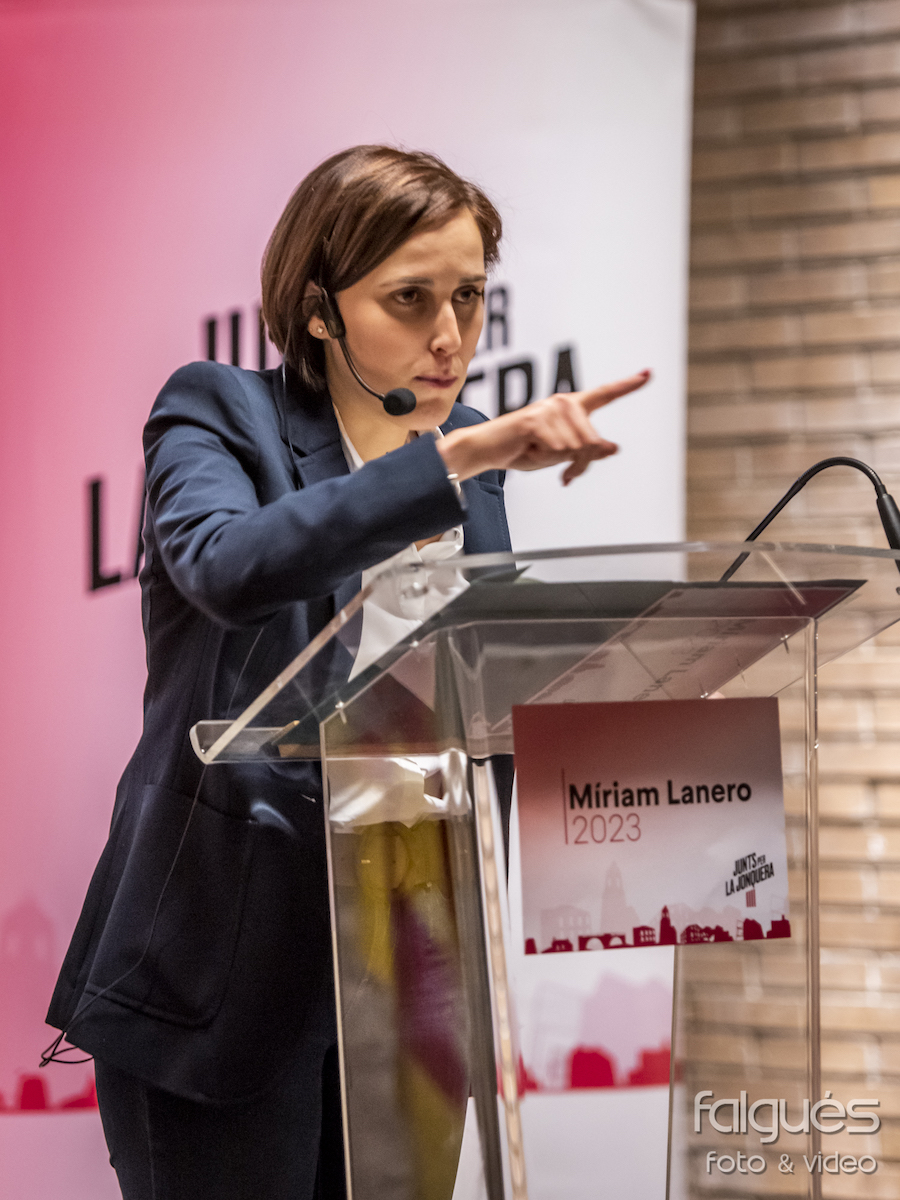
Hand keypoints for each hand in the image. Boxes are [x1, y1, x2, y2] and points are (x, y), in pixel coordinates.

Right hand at [438, 370, 649, 484]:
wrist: (489, 449)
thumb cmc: (523, 450)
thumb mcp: (560, 454)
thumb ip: (586, 450)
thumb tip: (613, 448)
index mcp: (572, 407)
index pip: (605, 394)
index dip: (629, 385)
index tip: (649, 373)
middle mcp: (564, 402)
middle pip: (592, 442)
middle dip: (579, 464)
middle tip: (563, 472)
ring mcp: (550, 409)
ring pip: (576, 449)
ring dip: (558, 462)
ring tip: (537, 453)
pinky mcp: (536, 420)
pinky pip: (557, 450)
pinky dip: (544, 458)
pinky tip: (528, 450)